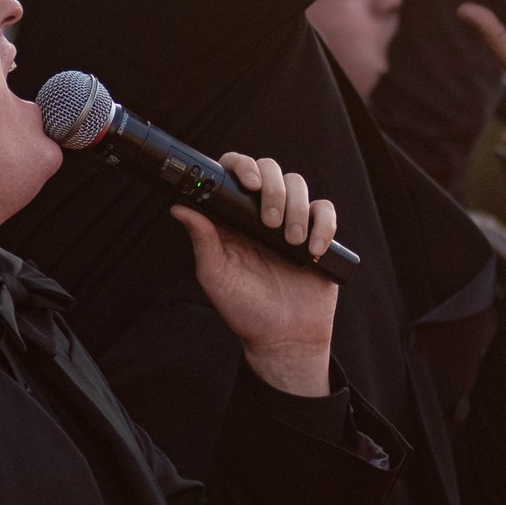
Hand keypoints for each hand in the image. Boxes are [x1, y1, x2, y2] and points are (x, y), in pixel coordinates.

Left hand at [173, 153, 337, 396]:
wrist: (283, 338)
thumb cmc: (245, 310)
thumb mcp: (216, 277)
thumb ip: (203, 241)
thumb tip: (179, 208)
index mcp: (233, 218)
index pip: (235, 173)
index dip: (242, 166)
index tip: (248, 184)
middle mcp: (261, 212)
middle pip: (271, 170)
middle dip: (273, 190)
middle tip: (271, 222)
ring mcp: (291, 220)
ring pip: (298, 184)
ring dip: (296, 208)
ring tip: (291, 242)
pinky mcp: (317, 234)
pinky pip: (325, 211)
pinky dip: (323, 224)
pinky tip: (313, 249)